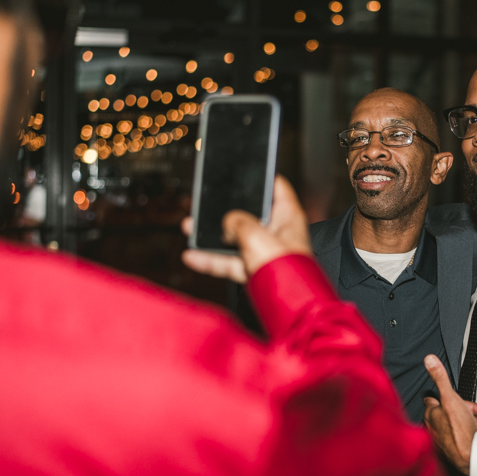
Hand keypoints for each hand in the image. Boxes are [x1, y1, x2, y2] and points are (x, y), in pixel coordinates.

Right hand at [181, 175, 311, 282]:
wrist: (286, 305)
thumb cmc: (283, 267)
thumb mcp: (256, 235)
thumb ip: (238, 222)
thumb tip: (228, 223)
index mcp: (287, 215)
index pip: (277, 187)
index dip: (262, 176)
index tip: (245, 169)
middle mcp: (277, 231)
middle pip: (249, 213)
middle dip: (224, 209)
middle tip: (204, 201)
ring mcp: (265, 251)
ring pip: (234, 239)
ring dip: (210, 235)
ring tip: (188, 227)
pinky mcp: (254, 270)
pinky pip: (229, 262)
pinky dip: (210, 260)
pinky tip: (191, 256)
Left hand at [422, 355, 476, 474]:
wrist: (469, 457)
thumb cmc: (458, 429)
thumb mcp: (451, 397)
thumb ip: (440, 378)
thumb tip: (429, 359)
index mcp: (431, 414)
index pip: (433, 400)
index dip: (446, 395)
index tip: (455, 395)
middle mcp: (434, 428)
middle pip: (452, 412)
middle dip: (468, 409)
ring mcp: (443, 440)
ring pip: (460, 424)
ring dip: (473, 420)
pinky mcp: (453, 449)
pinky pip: (463, 436)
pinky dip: (473, 431)